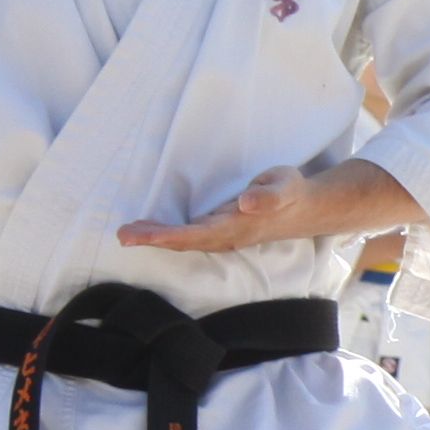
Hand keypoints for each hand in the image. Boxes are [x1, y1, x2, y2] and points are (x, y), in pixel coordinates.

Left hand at [118, 166, 330, 255]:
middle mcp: (225, 235)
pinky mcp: (221, 230)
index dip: (164, 236)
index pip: (193, 235)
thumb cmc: (292, 193)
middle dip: (152, 240)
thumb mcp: (285, 186)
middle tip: (122, 234)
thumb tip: (246, 202)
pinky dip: (167, 234)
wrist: (307, 208)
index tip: (139, 235)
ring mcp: (222, 235)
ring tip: (129, 232)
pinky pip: (189, 236)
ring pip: (183, 241)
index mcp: (235, 226)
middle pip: (182, 242)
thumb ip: (268, 195)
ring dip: (156, 238)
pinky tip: (153, 230)